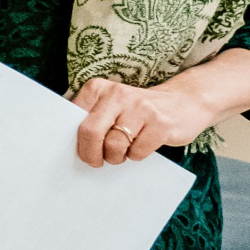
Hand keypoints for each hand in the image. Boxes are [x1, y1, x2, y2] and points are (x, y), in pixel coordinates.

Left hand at [70, 76, 219, 166]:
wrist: (184, 102)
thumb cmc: (137, 110)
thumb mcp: (110, 105)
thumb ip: (90, 118)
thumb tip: (66, 144)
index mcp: (98, 88)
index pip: (73, 119)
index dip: (75, 141)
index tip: (80, 150)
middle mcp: (117, 94)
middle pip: (90, 132)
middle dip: (91, 154)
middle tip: (96, 161)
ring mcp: (141, 108)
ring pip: (114, 146)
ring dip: (116, 156)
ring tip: (123, 150)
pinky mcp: (160, 124)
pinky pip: (138, 153)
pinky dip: (137, 155)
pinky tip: (142, 144)